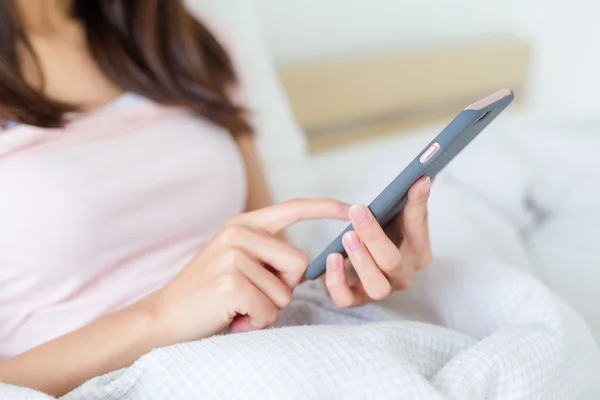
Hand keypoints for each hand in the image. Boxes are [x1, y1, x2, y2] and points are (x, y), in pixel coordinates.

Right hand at [148, 199, 349, 344]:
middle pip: (300, 262)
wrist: (163, 317)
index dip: (325, 208)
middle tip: (248, 294)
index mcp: (243, 225)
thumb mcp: (235, 262)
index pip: (293, 208)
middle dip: (283, 287)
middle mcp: (239, 233)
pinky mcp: (232, 281)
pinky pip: (270, 310)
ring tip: (235, 306)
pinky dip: (255, 322)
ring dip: (266, 308)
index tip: (351, 208)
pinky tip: (230, 316)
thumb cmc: (206, 295)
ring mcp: (234, 255)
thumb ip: (266, 255)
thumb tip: (304, 265)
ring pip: (286, 291)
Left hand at [324, 176, 431, 307]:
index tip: (414, 181)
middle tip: (358, 212)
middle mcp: (403, 275)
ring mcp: (381, 289)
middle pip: (393, 262)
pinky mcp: (357, 298)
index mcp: (418, 251)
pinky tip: (331, 258)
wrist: (366, 256)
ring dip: (361, 261)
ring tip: (346, 237)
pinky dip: (337, 282)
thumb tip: (422, 178)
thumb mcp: (398, 215)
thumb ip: (411, 200)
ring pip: (377, 287)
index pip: (419, 227)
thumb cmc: (385, 233)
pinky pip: (347, 299)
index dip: (416, 204)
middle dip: (375, 237)